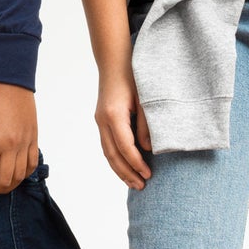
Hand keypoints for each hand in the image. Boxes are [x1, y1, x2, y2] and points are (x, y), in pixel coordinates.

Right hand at [94, 66, 152, 188]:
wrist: (114, 62)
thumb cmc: (133, 77)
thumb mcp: (145, 99)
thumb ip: (146, 125)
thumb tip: (148, 149)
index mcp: (114, 115)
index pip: (125, 147)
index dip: (136, 163)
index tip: (148, 174)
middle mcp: (102, 120)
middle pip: (112, 154)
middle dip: (127, 173)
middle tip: (142, 186)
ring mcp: (100, 121)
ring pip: (107, 152)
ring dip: (120, 170)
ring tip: (134, 183)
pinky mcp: (102, 121)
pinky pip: (107, 145)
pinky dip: (115, 159)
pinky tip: (125, 168)